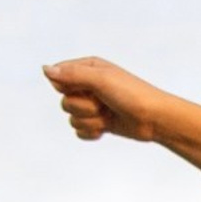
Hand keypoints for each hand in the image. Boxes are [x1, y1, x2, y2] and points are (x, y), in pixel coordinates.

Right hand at [43, 57, 167, 142]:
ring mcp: (93, 106)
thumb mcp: (101, 80)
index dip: (69, 88)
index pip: (58, 78)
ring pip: (72, 118)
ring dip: (91, 121)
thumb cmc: (133, 95)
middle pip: (64, 102)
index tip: (88, 89)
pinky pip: (79, 131)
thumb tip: (45, 70)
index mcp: (87, 68)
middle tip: (104, 105)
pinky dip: (92, 133)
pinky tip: (106, 128)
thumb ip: (72, 75)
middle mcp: (87, 86)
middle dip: (84, 107)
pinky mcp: (98, 123)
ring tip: (109, 116)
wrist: (156, 119)